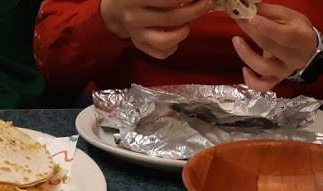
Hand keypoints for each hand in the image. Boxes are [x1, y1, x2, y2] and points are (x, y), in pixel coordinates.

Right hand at [100, 0, 215, 59]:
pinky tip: (177, 33)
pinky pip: (161, 53)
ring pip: (167, 40)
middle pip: (173, 17)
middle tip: (207, 1)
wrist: (115, 7)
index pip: (170, 0)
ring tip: (190, 21)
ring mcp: (136, 34)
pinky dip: (174, 46)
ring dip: (185, 30)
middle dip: (197, 9)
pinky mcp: (139, 45)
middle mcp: (133, 17)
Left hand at [232, 4, 318, 90]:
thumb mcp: (289, 17)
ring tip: (236, 40)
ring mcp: (284, 72)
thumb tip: (249, 7)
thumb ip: (270, 13)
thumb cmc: (297, 31)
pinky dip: (251, 81)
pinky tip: (244, 69)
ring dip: (247, 55)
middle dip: (252, 32)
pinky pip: (262, 86)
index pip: (286, 36)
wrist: (308, 52)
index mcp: (302, 39)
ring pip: (264, 68)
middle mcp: (294, 58)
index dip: (268, 28)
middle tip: (239, 19)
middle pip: (271, 48)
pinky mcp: (275, 81)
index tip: (252, 18)